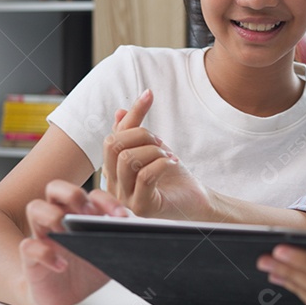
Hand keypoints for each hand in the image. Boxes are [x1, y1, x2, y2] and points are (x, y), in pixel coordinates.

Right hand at [20, 180, 127, 304]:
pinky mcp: (30, 258)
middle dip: (72, 193)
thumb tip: (142, 233)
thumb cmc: (86, 269)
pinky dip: (45, 253)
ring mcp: (42, 235)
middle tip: (88, 213)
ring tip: (69, 232)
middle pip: (56, 187)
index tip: (120, 217)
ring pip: (35, 207)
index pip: (90, 194)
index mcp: (81, 213)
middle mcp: (60, 217)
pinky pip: (28, 246)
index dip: (105, 200)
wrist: (65, 297)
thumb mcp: (110, 255)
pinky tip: (62, 265)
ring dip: (53, 215)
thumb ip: (121, 241)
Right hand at [102, 89, 211, 218]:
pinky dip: (162, 163)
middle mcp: (113, 185)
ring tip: (167, 156)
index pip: (111, 137)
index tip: (150, 97)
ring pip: (127, 159)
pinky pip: (145, 176)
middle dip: (142, 135)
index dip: (131, 114)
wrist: (194, 199)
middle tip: (160, 143)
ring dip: (154, 151)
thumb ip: (134, 128)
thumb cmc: (172, 175)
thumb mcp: (152, 146)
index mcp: (112, 169)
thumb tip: (120, 111)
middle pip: (113, 146)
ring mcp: (125, 198)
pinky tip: (172, 163)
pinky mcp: (141, 207)